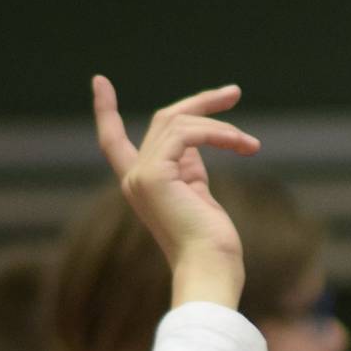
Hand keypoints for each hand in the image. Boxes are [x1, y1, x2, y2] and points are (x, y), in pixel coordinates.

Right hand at [90, 77, 261, 310]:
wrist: (210, 269)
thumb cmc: (213, 243)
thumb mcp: (199, 195)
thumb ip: (190, 166)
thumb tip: (202, 136)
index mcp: (141, 184)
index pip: (112, 141)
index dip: (105, 111)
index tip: (99, 81)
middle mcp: (134, 177)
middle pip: (163, 119)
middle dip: (200, 102)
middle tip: (234, 92)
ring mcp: (141, 175)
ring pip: (180, 122)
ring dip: (222, 127)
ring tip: (251, 145)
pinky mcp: (155, 174)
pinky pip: (188, 133)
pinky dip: (219, 133)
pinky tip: (242, 146)